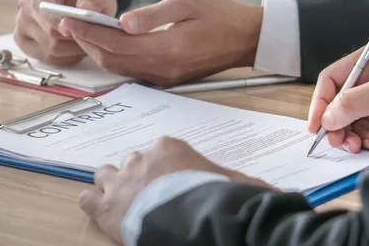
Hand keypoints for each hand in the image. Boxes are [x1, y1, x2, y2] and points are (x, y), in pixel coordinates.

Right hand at [14, 0, 116, 64]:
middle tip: (91, 37)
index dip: (54, 19)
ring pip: (49, 47)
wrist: (78, 4)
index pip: (40, 2)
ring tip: (85, 40)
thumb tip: (87, 8)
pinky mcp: (23, 41)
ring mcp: (22, 22)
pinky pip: (47, 57)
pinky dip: (65, 57)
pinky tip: (75, 48)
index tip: (69, 30)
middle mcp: (26, 1)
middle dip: (73, 37)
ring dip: (72, 49)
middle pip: (47, 30)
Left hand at [60, 0, 262, 85]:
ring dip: (99, 52)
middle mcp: (163, 69)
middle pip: (113, 60)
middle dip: (88, 43)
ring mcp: (166, 77)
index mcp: (167, 49)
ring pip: (121, 69)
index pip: (116, 44)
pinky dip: (116, 59)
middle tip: (69, 24)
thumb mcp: (188, 1)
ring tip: (84, 32)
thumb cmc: (220, 14)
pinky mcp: (169, 78)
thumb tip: (122, 22)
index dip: (89, 32)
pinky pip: (133, 72)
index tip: (69, 19)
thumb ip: (153, 14)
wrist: (246, 38)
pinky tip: (109, 44)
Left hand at [79, 137, 272, 244]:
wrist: (195, 220)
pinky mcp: (107, 206)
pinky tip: (98, 208)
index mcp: (169, 148)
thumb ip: (243, 184)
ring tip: (121, 199)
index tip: (171, 181)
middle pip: (132, 162)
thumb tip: (280, 195)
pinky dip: (93, 203)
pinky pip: (89, 198)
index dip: (163, 168)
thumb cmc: (216, 197)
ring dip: (113, 185)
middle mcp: (142, 159)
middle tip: (148, 192)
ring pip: (107, 174)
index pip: (160, 150)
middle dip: (137, 175)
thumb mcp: (235, 184)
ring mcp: (122, 181)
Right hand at [307, 43, 368, 152]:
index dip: (320, 101)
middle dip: (335, 123)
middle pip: (338, 101)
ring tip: (355, 145)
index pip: (332, 78)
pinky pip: (361, 129)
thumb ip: (351, 103)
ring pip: (348, 118)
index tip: (315, 124)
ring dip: (348, 134)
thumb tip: (326, 119)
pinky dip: (361, 139)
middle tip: (336, 141)